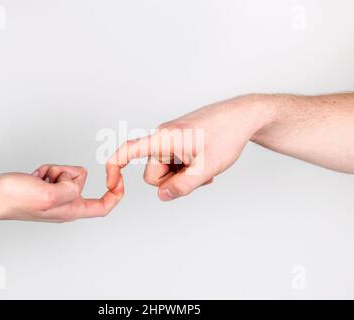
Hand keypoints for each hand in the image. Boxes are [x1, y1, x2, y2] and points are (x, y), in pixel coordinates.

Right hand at [0, 164, 123, 222]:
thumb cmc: (15, 199)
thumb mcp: (49, 194)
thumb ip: (70, 189)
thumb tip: (77, 182)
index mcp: (71, 210)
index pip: (103, 206)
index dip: (116, 194)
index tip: (119, 180)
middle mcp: (66, 205)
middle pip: (82, 182)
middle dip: (67, 172)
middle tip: (49, 180)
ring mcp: (56, 197)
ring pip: (67, 174)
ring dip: (54, 170)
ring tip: (39, 179)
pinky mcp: (46, 189)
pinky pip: (55, 172)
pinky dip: (46, 171)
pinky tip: (34, 178)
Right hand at [106, 95, 273, 200]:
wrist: (242, 116)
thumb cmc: (226, 136)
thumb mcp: (206, 168)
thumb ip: (182, 187)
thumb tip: (162, 196)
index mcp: (163, 138)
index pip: (128, 150)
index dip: (114, 167)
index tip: (111, 184)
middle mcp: (162, 136)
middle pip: (153, 173)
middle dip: (172, 181)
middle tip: (198, 175)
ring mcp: (170, 139)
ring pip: (166, 170)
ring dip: (183, 176)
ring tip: (205, 168)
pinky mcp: (178, 141)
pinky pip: (174, 163)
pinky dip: (187, 169)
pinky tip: (204, 164)